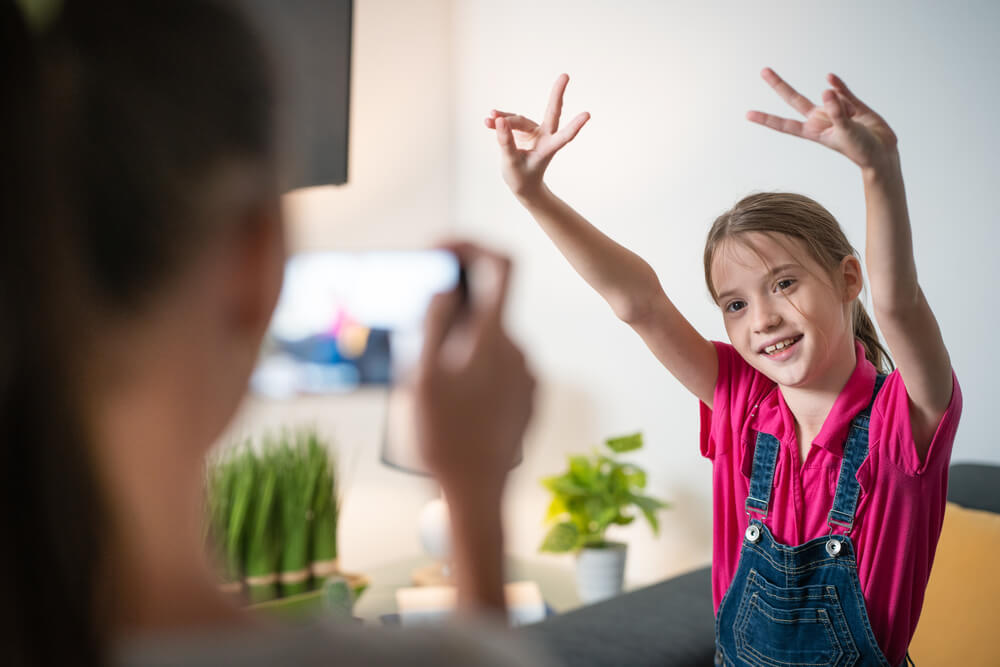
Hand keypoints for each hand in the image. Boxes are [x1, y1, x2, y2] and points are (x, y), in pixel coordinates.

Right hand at [413, 242, 535, 500]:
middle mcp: (519, 350)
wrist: (479, 493)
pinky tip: (456, 406)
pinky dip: (475, 373)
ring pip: (489, 342)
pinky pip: (499, 369)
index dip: (472, 246)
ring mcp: (528, 375)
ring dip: (461, 350)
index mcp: (493, 337)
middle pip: (486, 308)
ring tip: (435, 389)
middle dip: (452, 315)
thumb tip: (445, 288)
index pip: (500, 265)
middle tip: (419, 344)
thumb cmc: (446, 438)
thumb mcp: (423, 377)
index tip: (443, 250)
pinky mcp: (530, 397)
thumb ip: (434, 324)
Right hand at [485, 74, 589, 198]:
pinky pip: (510, 122)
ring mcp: (534, 131)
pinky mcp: (523, 130)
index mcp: (548, 148)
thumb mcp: (511, 163)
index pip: (563, 136)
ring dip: (504, 119)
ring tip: (488, 119)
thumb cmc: (521, 178)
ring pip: (519, 120)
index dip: (574, 126)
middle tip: (565, 76)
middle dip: (557, 94)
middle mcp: (545, 136)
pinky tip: (488, 120)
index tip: (587, 115)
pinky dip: (499, 121)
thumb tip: (499, 120)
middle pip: (551, 112)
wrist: (523, 184)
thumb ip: (506, 142)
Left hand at [747, 68, 898, 170]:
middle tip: (763, 71)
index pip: (784, 124)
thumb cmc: (861, 150)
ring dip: (839, 100)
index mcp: (812, 131)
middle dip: (779, 85)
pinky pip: (842, 90)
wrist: (882, 153)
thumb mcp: (846, 132)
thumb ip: (836, 111)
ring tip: (852, 118)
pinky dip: (838, 84)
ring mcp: (834, 110)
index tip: (748, 115)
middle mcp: (819, 119)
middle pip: (794, 99)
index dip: (766, 119)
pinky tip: (831, 78)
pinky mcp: (851, 104)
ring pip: (830, 95)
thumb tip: (825, 89)